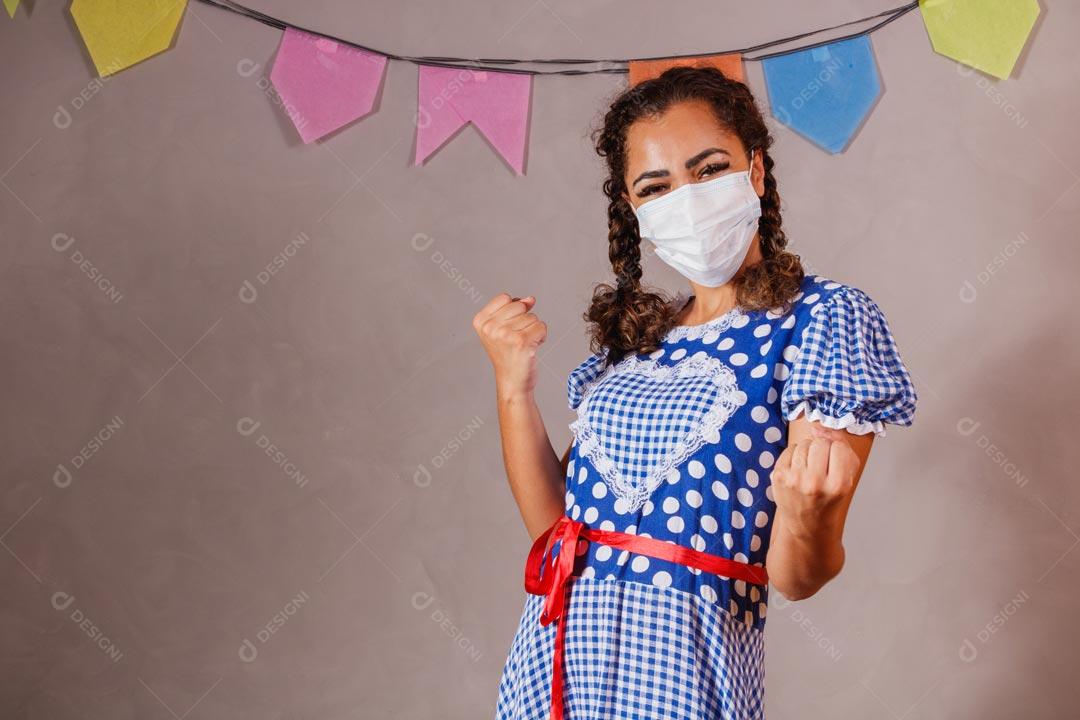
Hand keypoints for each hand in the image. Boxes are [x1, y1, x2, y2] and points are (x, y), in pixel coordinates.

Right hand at [472, 293, 546, 397]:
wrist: (513, 382)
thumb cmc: (509, 355)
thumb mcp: (504, 328)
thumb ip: (515, 308)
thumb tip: (530, 299)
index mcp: (481, 321)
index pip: (506, 298)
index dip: (513, 311)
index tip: (507, 329)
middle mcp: (490, 327)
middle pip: (520, 305)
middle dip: (524, 320)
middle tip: (516, 340)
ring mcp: (505, 334)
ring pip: (532, 317)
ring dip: (533, 330)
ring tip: (523, 346)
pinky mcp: (521, 342)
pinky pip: (541, 326)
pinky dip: (541, 337)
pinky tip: (531, 348)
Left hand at [769, 423, 861, 542]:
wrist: (807, 523)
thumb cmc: (830, 497)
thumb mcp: (847, 476)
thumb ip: (841, 446)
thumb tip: (817, 428)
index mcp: (838, 485)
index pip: (839, 447)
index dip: (838, 451)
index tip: (835, 464)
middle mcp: (815, 483)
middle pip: (820, 443)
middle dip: (822, 450)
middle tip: (821, 468)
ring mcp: (794, 480)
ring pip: (804, 444)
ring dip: (807, 452)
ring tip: (809, 470)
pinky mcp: (778, 476)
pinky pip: (789, 449)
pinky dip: (794, 455)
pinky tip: (797, 471)